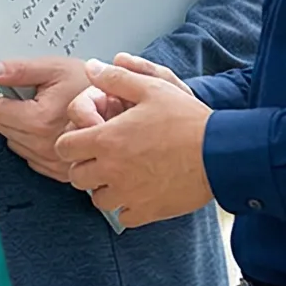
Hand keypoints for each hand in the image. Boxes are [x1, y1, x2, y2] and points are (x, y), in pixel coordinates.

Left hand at [0, 55, 99, 184]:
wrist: (124, 109)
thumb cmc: (90, 87)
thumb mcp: (55, 68)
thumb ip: (19, 69)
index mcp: (40, 121)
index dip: (7, 97)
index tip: (26, 91)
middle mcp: (45, 147)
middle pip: (3, 129)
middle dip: (16, 113)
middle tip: (43, 102)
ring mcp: (53, 163)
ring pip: (16, 144)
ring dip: (25, 130)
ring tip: (51, 115)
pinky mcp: (59, 173)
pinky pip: (31, 159)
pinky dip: (37, 145)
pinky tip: (55, 131)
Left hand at [52, 54, 216, 230]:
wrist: (221, 153)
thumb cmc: (187, 119)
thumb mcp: (152, 88)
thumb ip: (116, 78)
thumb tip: (92, 69)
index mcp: (107, 139)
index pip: (63, 147)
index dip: (71, 142)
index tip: (86, 139)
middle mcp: (112, 169)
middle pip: (76, 177)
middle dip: (85, 166)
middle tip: (103, 158)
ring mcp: (129, 193)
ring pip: (97, 200)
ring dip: (104, 188)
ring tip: (121, 175)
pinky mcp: (148, 211)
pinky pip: (124, 217)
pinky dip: (127, 207)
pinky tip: (139, 192)